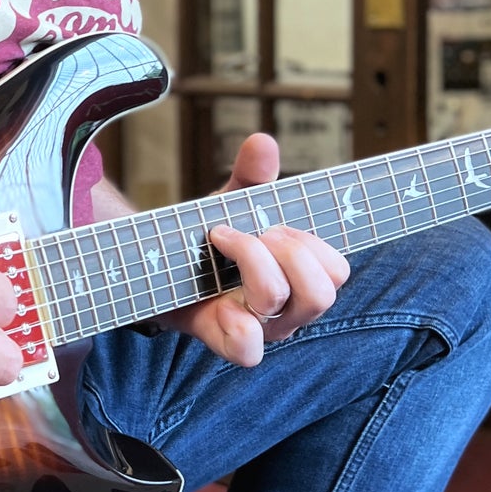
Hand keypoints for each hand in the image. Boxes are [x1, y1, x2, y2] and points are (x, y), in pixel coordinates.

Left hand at [165, 133, 347, 366]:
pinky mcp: (219, 338)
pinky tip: (219, 297)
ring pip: (283, 307)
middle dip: (290, 252)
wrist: (154, 262)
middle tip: (255, 231)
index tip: (276, 223)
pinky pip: (247, 349)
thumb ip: (250, 175)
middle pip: (321, 293)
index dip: (314, 245)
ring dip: (257, 264)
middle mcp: (283, 311)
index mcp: (296, 280)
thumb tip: (262, 142)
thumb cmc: (205, 239)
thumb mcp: (231, 202)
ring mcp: (255, 328)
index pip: (336, 272)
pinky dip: (239, 324)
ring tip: (224, 239)